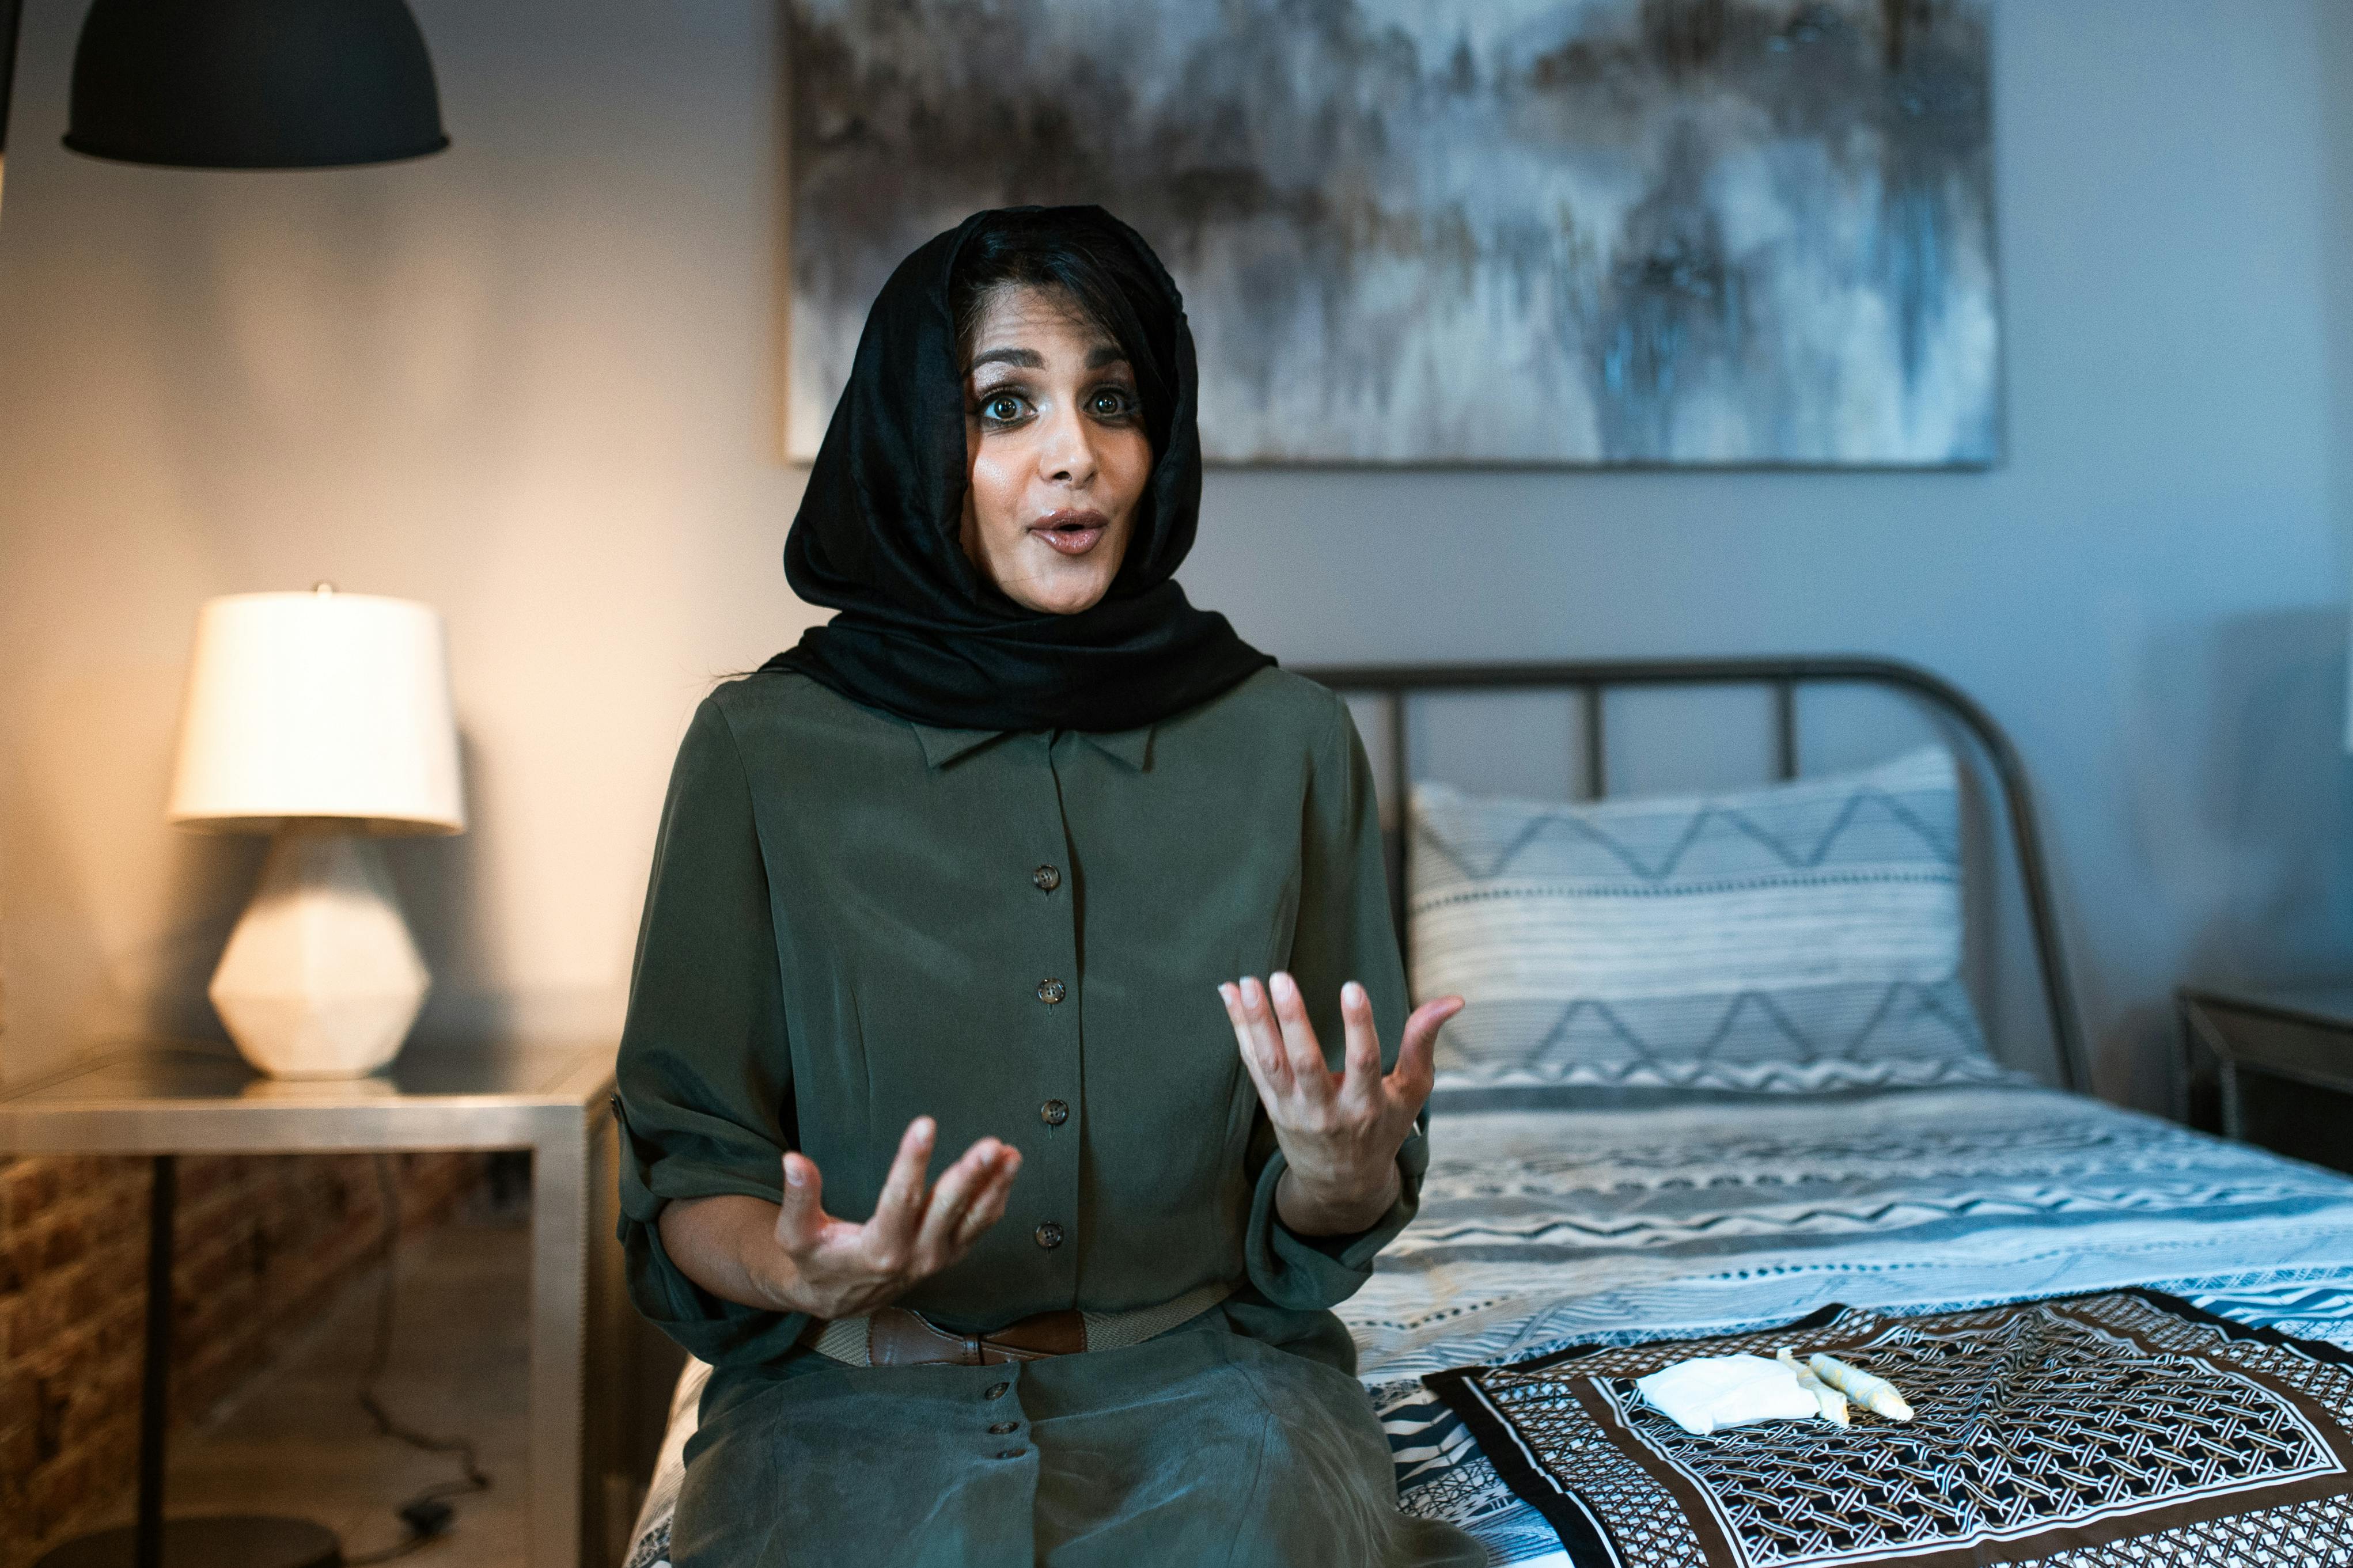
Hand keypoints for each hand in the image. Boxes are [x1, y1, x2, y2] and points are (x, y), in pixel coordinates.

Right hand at [764, 1117, 1020, 1318]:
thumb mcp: (796, 1234)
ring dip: (995, 1186)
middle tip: (991, 1144)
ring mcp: (937, 1258)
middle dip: (971, 1175)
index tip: (924, 1125)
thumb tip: (793, 1160)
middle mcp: (914, 1257)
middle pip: (948, 1211)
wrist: (838, 1298)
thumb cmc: (815, 1260)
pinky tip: (1007, 1172)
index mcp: (877, 1250)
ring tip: (1011, 1153)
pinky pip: (980, 1227)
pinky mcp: (949, 1255)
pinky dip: (996, 1200)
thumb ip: (798, 1198)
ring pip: (973, 1220)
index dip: (912, 1161)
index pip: (899, 1200)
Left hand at [1218, 973, 1462, 1235]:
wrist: (1342, 1182)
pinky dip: (1239, 1029)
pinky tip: (1229, 993)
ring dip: (1256, 1022)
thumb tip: (1454, 999)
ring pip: (1271, 1063)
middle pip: (1306, 1063)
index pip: (1364, 1062)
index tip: (1352, 987)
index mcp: (1368, 1104)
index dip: (1359, 1025)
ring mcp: (1294, 1109)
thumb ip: (1423, 1042)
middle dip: (1293, 1020)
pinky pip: (1252, 1063)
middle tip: (1281, 978)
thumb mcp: (1411, 1091)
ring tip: (1246, 983)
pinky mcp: (1272, 1104)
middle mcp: (1327, 1109)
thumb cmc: (1384, 1126)